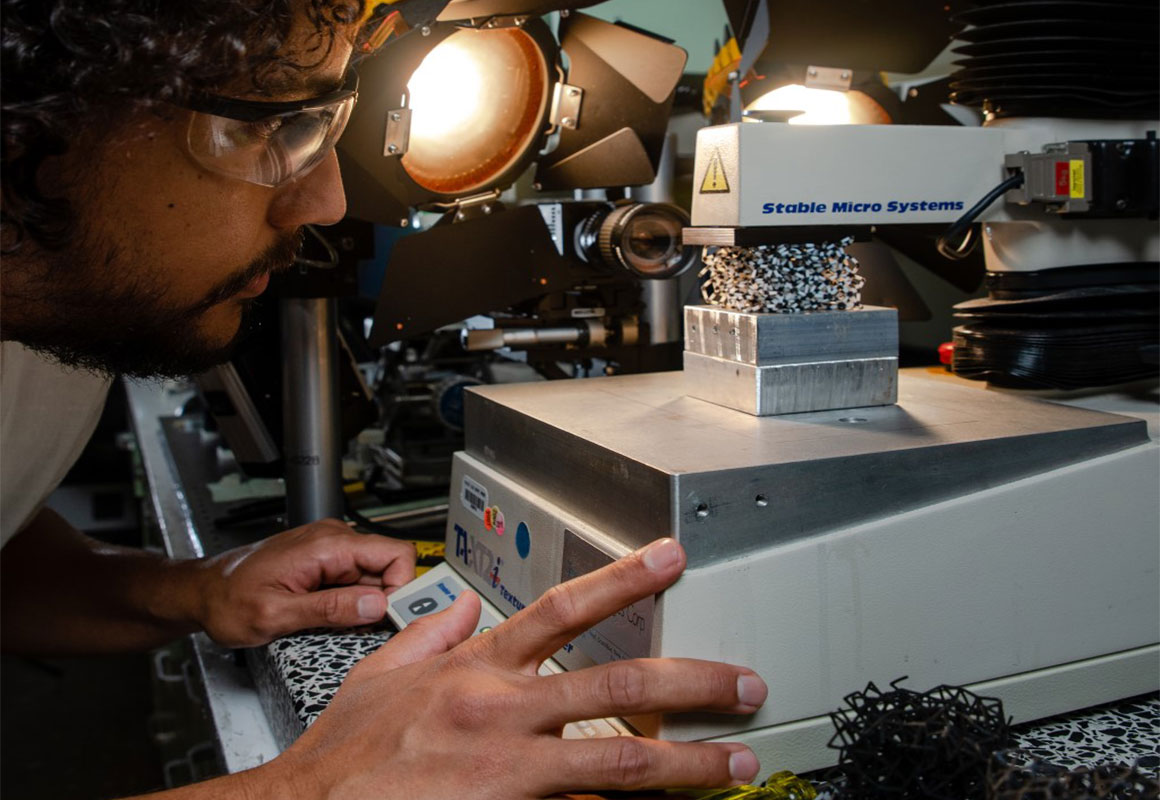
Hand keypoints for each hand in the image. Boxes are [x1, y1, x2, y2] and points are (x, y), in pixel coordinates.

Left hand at [193, 519, 415, 646]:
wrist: (200, 592)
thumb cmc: (226, 599)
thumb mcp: (277, 614)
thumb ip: (330, 609)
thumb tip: (377, 605)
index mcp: (326, 545)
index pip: (395, 553)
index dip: (401, 588)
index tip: (391, 616)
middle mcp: (332, 539)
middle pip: (388, 566)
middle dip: (383, 600)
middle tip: (360, 628)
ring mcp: (328, 549)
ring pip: (373, 575)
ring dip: (365, 603)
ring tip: (334, 623)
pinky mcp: (323, 561)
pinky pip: (354, 579)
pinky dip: (351, 601)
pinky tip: (328, 616)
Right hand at [273, 538, 766, 798]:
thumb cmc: (342, 757)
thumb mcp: (381, 674)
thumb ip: (428, 634)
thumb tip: (461, 608)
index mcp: (475, 668)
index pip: (563, 607)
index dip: (623, 577)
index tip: (670, 558)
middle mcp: (502, 712)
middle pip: (618, 683)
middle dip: (693, 680)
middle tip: (744, 682)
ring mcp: (510, 769)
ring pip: (621, 760)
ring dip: (689, 763)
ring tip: (737, 764)